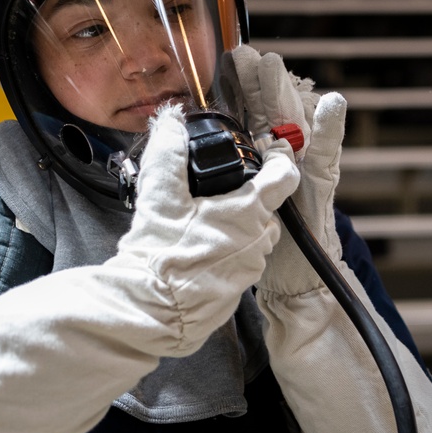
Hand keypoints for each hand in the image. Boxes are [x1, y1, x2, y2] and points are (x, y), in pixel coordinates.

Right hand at [109, 103, 299, 353]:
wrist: (149, 312)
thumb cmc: (159, 256)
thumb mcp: (160, 195)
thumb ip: (168, 152)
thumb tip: (172, 120)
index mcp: (249, 213)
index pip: (283, 176)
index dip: (278, 157)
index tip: (272, 147)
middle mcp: (259, 242)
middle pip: (267, 207)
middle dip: (249, 195)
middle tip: (221, 187)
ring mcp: (250, 270)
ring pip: (254, 236)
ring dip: (237, 225)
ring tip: (203, 219)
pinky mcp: (237, 292)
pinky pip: (241, 261)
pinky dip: (226, 251)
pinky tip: (198, 250)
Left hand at [231, 46, 347, 294]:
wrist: (294, 279)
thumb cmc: (264, 239)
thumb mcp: (230, 206)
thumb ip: (213, 175)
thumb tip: (180, 145)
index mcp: (254, 161)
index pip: (246, 116)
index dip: (238, 89)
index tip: (226, 61)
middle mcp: (279, 159)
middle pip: (269, 112)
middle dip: (258, 82)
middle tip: (246, 52)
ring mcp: (302, 170)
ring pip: (293, 125)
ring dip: (284, 95)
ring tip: (276, 67)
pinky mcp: (320, 187)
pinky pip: (327, 155)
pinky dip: (331, 129)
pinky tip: (333, 105)